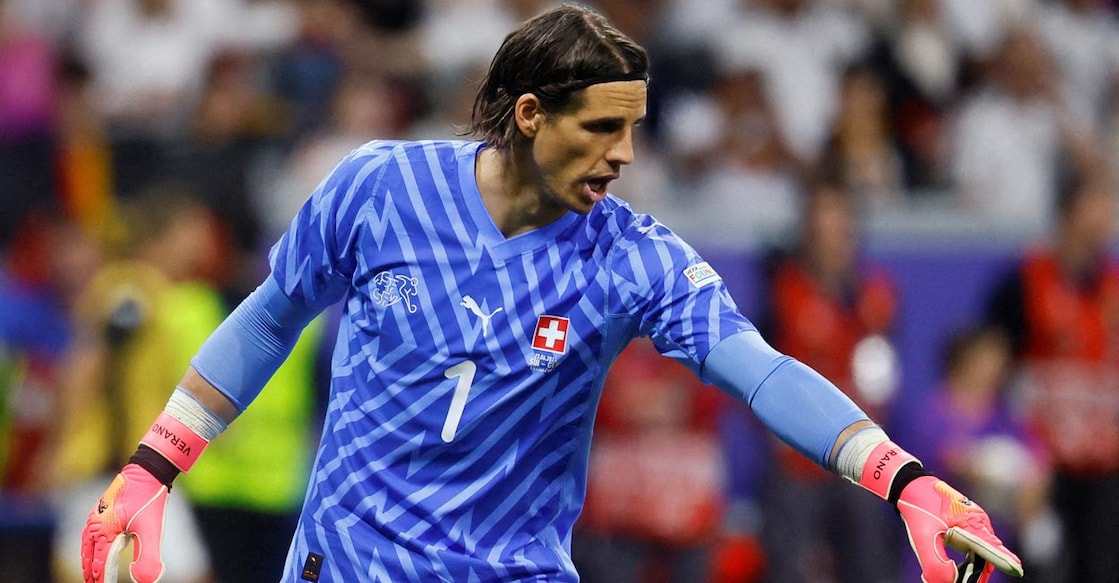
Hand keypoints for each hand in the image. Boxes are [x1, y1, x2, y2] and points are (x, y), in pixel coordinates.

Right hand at [80, 464, 168, 582]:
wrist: (148, 470)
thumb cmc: (149, 499)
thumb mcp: (152, 530)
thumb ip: (147, 556)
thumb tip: (145, 581)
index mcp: (104, 531)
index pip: (100, 563)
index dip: (102, 578)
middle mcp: (95, 524)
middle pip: (89, 555)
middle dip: (91, 572)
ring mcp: (95, 515)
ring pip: (86, 544)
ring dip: (88, 560)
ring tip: (90, 573)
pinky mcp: (100, 508)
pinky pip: (89, 532)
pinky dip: (89, 545)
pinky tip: (95, 547)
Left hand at [897, 476, 1022, 582]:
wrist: (910, 485)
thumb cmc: (919, 507)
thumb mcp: (922, 536)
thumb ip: (935, 561)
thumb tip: (949, 581)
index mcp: (972, 523)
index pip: (992, 548)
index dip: (1005, 561)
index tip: (1017, 569)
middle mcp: (979, 523)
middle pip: (987, 555)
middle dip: (979, 574)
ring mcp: (974, 523)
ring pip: (981, 553)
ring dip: (973, 570)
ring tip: (961, 581)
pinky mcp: (967, 525)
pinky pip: (974, 548)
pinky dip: (968, 562)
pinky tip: (960, 573)